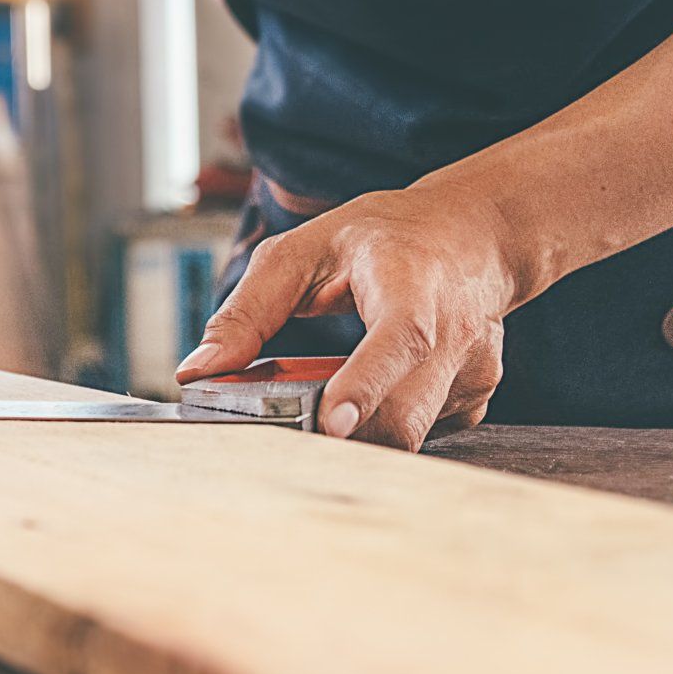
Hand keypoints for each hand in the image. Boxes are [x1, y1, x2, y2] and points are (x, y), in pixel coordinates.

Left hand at [175, 184, 521, 450]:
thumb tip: (198, 369)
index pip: (398, 340)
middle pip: (402, 414)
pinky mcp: (472, 400)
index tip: (332, 423)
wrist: (474, 235)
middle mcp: (454, 333)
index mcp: (412, 285)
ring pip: (408, 435)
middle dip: (342, 438)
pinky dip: (377, 427)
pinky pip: (417, 433)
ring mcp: (470, 372)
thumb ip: (247, 311)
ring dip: (354, 436)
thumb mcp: (302, 251)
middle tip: (288, 436)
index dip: (365, 386)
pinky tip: (367, 395)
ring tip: (322, 407)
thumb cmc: (384, 239)